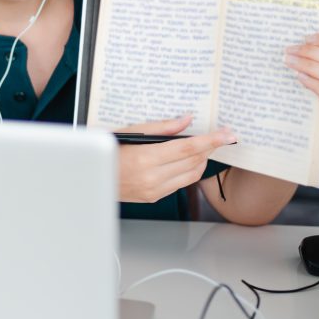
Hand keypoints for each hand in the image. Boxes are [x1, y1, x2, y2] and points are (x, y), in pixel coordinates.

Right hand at [115, 115, 235, 202]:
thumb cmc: (108, 150)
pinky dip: (188, 171)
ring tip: (204, 148)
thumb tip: (186, 120)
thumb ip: (162, 127)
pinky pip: (180, 183)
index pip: (188, 148)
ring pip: (191, 174)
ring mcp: (154, 190)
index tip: (227, 135)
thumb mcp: (131, 132)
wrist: (92, 176)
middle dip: (210, 148)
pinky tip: (186, 161)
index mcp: (146, 158)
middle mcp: (152, 177)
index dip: (211, 140)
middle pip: (194, 161)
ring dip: (202, 160)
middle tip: (219, 137)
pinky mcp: (154, 197)